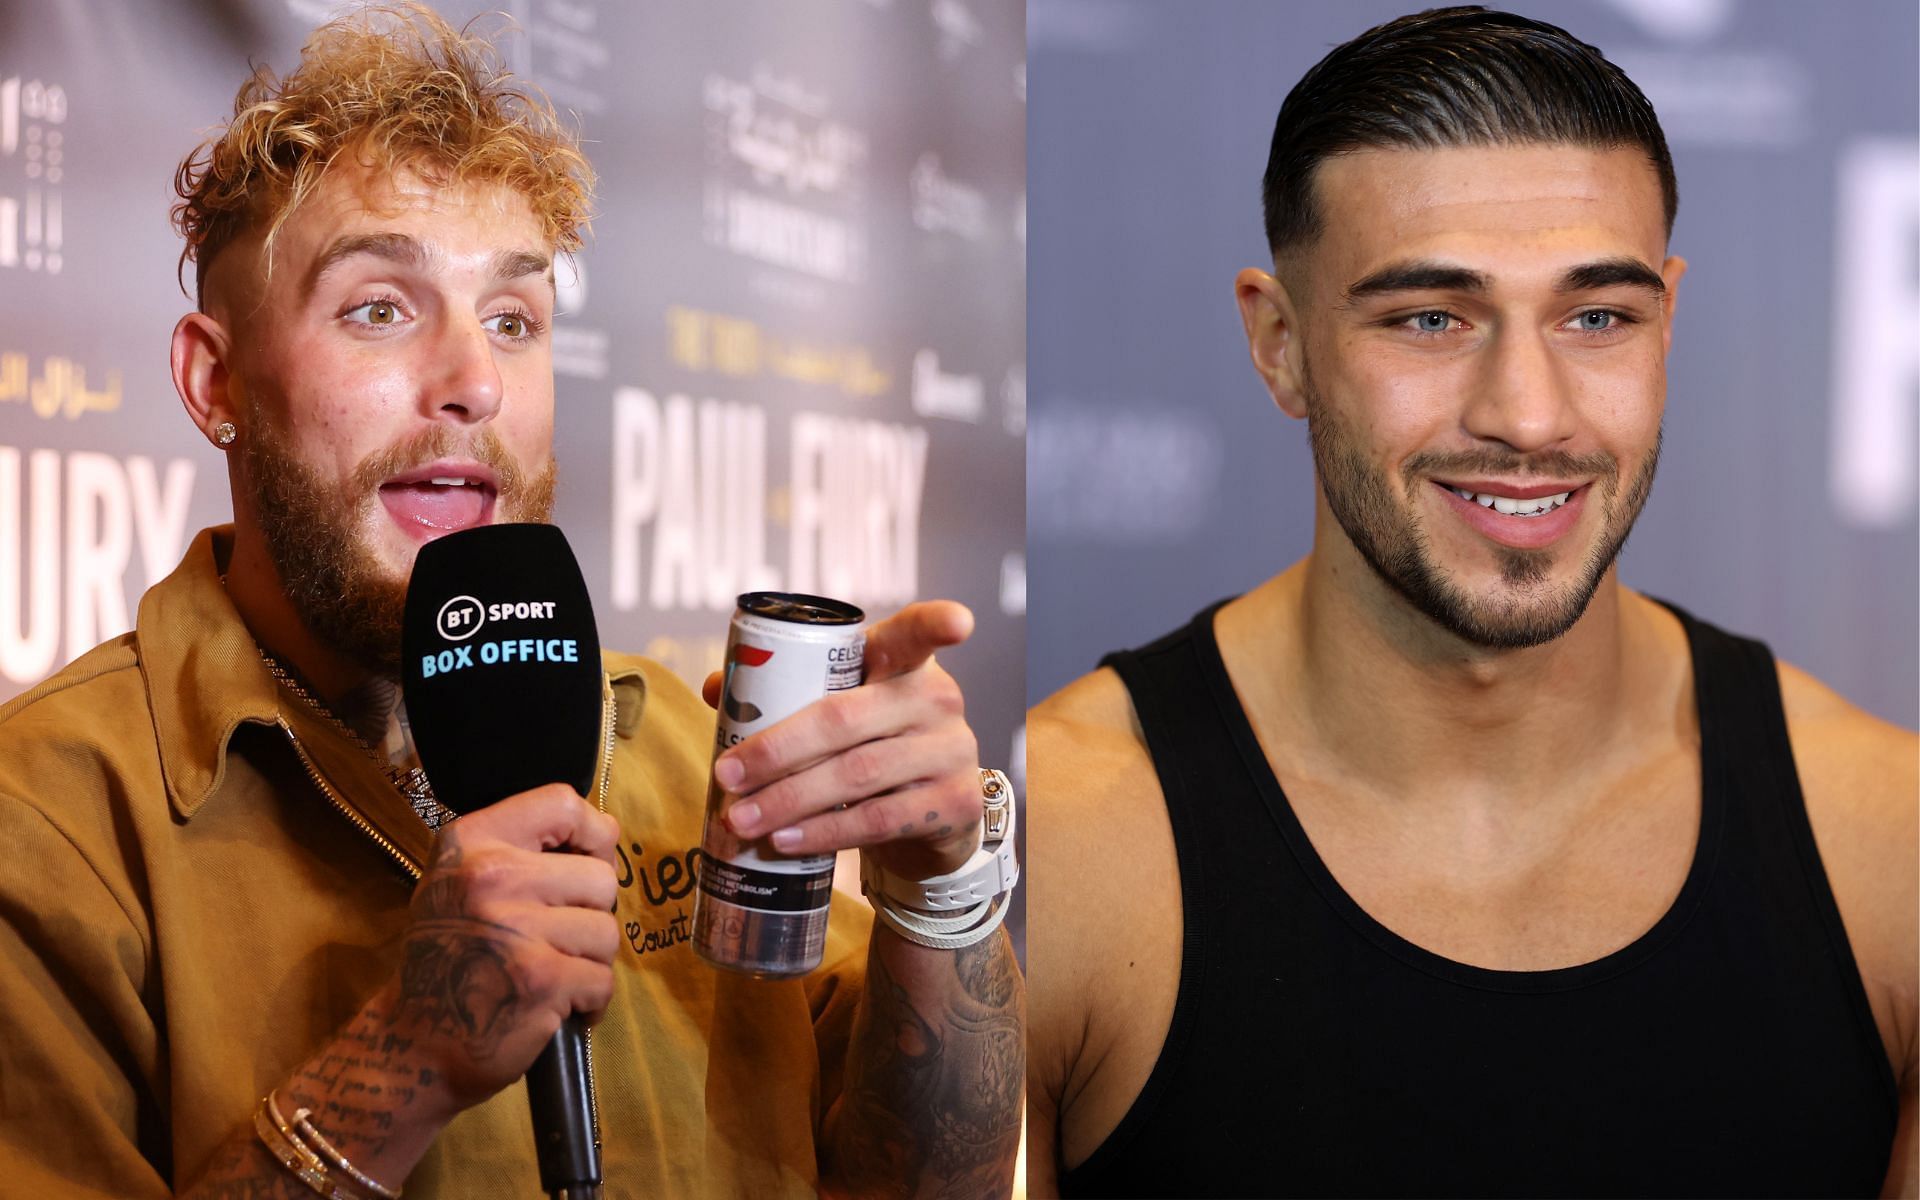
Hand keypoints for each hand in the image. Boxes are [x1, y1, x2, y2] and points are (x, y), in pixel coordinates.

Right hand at [391, 784, 620, 1110]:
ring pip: (607, 931)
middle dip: (591, 914)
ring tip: (553, 973)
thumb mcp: (462, 882)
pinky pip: (602, 979)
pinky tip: (557, 1005)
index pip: (561, 802)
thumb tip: (607, 830)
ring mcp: (516, 929)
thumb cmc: (449, 959)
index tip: (586, 860)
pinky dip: (590, 1001)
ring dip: (590, 961)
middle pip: (600, 876)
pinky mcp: (540, 980)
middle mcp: (490, 877)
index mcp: (470, 843)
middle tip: (556, 940)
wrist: (411, 1045)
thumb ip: (523, 850)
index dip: (592, 831)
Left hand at [705, 600, 981, 881]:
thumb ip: (786, 690)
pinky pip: (877, 820)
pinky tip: (786, 840)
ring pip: (858, 775)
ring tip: (741, 818)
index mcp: (905, 663)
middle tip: (728, 776)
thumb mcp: (842, 710)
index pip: (917, 634)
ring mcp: (952, 753)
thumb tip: (720, 687)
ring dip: (789, 800)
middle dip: (776, 751)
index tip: (957, 623)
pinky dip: (824, 832)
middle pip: (846, 719)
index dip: (936, 624)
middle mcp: (938, 700)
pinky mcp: (954, 805)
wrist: (929, 816)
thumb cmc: (872, 746)